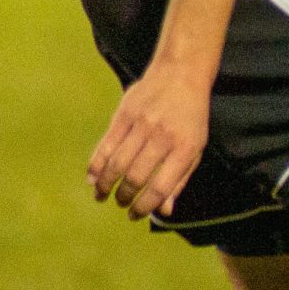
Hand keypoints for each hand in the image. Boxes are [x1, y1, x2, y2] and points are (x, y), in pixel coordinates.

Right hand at [88, 63, 210, 218]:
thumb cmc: (191, 116)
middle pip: (135, 177)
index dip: (144, 207)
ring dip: (106, 185)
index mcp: (185, 149)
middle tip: (120, 203)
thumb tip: (164, 211)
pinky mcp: (123, 114)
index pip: (160, 187)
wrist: (181, 74)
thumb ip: (179, 180)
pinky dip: (96, 165)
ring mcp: (141, 125)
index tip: (135, 215)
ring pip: (117, 163)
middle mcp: (162, 137)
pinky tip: (93, 179)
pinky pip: (105, 145)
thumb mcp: (196, 148)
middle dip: (124, 197)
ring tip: (103, 196)